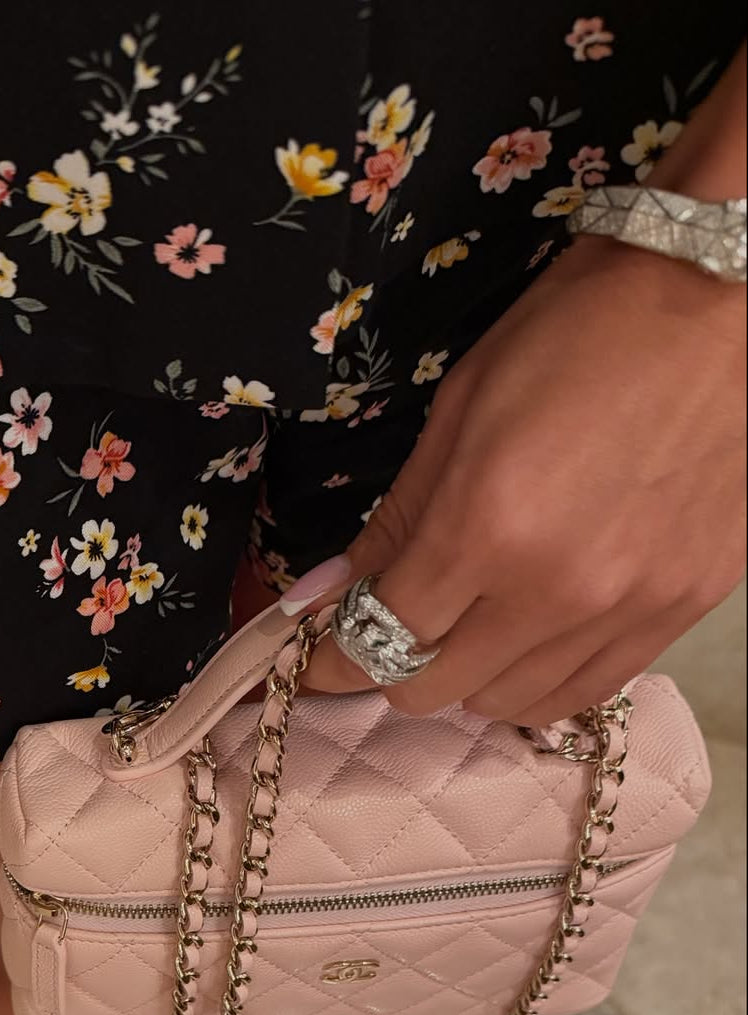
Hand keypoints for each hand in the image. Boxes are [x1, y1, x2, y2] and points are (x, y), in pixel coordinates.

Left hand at [303, 238, 745, 724]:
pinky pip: (589, 689)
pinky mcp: (683, 610)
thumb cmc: (573, 334)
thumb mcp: (457, 413)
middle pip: (437, 690)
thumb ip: (394, 521)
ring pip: (511, 704)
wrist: (716, 302)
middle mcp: (556, 590)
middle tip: (396, 630)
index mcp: (486, 528)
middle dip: (395, 668)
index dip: (333, 662)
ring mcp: (628, 609)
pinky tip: (531, 639)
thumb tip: (327, 595)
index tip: (315, 666)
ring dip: (470, 679)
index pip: (381, 638)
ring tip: (469, 631)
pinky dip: (541, 680)